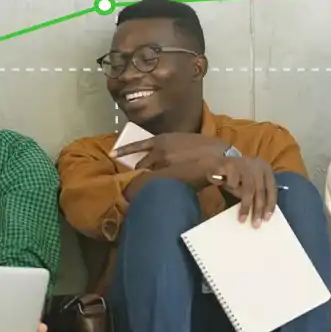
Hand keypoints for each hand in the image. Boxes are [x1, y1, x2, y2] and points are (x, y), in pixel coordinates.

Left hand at [111, 133, 228, 187]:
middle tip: (137, 178)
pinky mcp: (173, 176)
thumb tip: (160, 154)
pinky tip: (152, 191)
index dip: (123, 150)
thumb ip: (168, 147)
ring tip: (145, 187)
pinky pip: (158, 183)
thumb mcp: (182, 140)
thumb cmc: (204, 146)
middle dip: (140, 171)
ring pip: (150, 175)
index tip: (112, 154)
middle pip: (142, 164)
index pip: (137, 145)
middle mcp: (160, 151)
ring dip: (147, 180)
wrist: (218, 155)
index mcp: (162, 140)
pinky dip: (155, 186)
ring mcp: (166, 165)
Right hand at [207, 155, 277, 226]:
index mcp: (265, 169)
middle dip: (258, 209)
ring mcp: (244, 164)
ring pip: (248, 189)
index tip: (267, 218)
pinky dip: (230, 189)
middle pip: (260, 191)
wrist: (216, 163)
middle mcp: (257, 165)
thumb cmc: (236, 177)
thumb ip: (257, 193)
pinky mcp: (231, 165)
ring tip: (241, 218)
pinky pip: (233, 184)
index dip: (270, 205)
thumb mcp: (250, 183)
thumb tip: (262, 214)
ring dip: (245, 206)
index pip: (271, 189)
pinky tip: (226, 185)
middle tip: (255, 224)